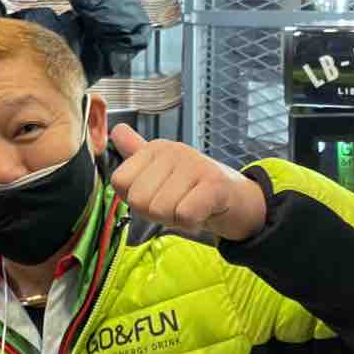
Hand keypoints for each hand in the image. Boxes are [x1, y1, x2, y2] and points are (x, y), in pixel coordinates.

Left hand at [109, 124, 265, 241]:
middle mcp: (173, 150)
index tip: (157, 195)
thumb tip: (116, 131)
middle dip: (155, 213)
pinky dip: (192, 222)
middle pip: (138, 199)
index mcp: (155, 148)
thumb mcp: (162, 170)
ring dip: (175, 219)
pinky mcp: (214, 183)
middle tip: (176, 204)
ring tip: (190, 207)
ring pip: (160, 210)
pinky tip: (202, 212)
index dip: (135, 199)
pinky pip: (184, 215)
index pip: (119, 182)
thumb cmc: (194, 188)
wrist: (237, 200)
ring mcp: (194, 164)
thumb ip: (137, 153)